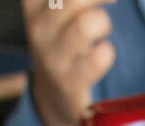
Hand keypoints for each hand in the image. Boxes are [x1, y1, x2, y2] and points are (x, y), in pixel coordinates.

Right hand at [24, 0, 116, 125]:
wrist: (53, 96)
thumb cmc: (63, 43)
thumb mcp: (57, 13)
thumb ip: (73, 1)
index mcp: (34, 6)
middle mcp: (38, 30)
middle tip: (110, 1)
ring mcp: (52, 59)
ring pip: (84, 26)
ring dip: (103, 23)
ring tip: (103, 30)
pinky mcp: (68, 84)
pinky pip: (97, 60)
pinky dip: (107, 52)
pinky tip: (103, 54)